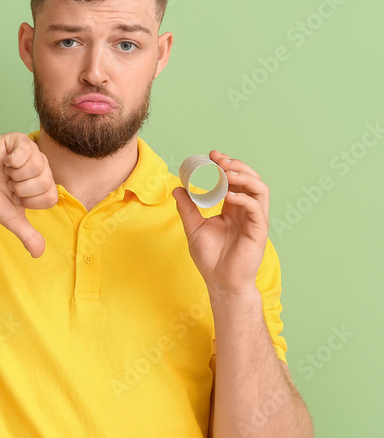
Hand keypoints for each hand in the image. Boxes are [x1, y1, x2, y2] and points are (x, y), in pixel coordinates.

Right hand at [0, 132, 57, 256]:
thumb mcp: (9, 218)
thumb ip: (26, 234)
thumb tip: (38, 254)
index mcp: (41, 185)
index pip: (50, 197)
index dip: (29, 201)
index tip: (14, 197)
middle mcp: (40, 167)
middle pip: (45, 182)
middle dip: (20, 188)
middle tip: (8, 184)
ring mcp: (30, 152)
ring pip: (37, 166)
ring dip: (15, 174)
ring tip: (4, 172)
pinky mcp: (18, 140)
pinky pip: (27, 150)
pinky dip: (12, 160)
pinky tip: (4, 161)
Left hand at [173, 150, 269, 293]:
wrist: (220, 282)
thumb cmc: (211, 258)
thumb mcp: (194, 228)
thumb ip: (187, 208)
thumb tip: (178, 188)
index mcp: (233, 208)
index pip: (235, 180)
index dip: (226, 165)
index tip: (211, 156)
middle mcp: (246, 210)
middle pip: (250, 179)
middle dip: (236, 165)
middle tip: (218, 160)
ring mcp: (254, 219)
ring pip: (260, 189)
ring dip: (244, 176)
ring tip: (226, 172)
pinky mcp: (258, 231)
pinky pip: (256, 209)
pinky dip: (244, 198)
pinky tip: (229, 196)